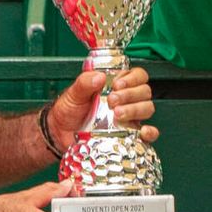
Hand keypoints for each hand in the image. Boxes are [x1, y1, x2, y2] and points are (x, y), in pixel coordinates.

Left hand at [45, 66, 159, 163]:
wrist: (61, 133)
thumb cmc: (69, 110)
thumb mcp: (73, 93)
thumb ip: (84, 82)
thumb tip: (100, 77)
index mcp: (117, 85)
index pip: (138, 75)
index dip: (132, 78)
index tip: (117, 85)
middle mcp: (127, 100)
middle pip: (145, 91)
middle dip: (130, 94)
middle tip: (112, 101)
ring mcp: (130, 118)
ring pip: (147, 108)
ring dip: (135, 110)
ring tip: (117, 114)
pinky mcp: (130, 135)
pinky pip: (149, 134)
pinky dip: (150, 132)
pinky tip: (142, 131)